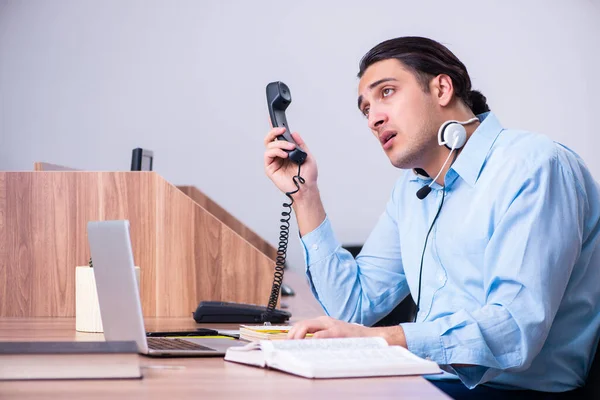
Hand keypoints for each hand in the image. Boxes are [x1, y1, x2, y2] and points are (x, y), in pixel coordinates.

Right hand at [263, 127, 317, 195]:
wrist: (306, 188)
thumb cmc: (308, 176)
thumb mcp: (308, 156)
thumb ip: (300, 144)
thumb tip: (294, 133)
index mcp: (287, 152)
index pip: (278, 138)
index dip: (274, 129)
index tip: (273, 119)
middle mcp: (279, 155)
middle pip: (270, 139)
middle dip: (274, 131)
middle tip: (282, 130)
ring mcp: (274, 161)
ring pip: (269, 145)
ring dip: (280, 144)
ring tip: (290, 148)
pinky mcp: (270, 168)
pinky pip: (268, 154)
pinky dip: (276, 151)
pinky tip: (285, 155)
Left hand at [287, 316, 407, 346]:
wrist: (371, 338)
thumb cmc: (352, 339)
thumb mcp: (334, 337)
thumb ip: (321, 339)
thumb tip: (305, 348)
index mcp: (323, 322)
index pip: (302, 324)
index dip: (291, 333)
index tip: (285, 343)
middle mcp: (325, 321)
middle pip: (301, 324)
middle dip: (291, 334)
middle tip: (286, 345)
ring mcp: (331, 325)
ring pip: (307, 326)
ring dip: (297, 336)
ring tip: (293, 345)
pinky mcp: (338, 331)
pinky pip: (321, 334)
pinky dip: (312, 340)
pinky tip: (308, 345)